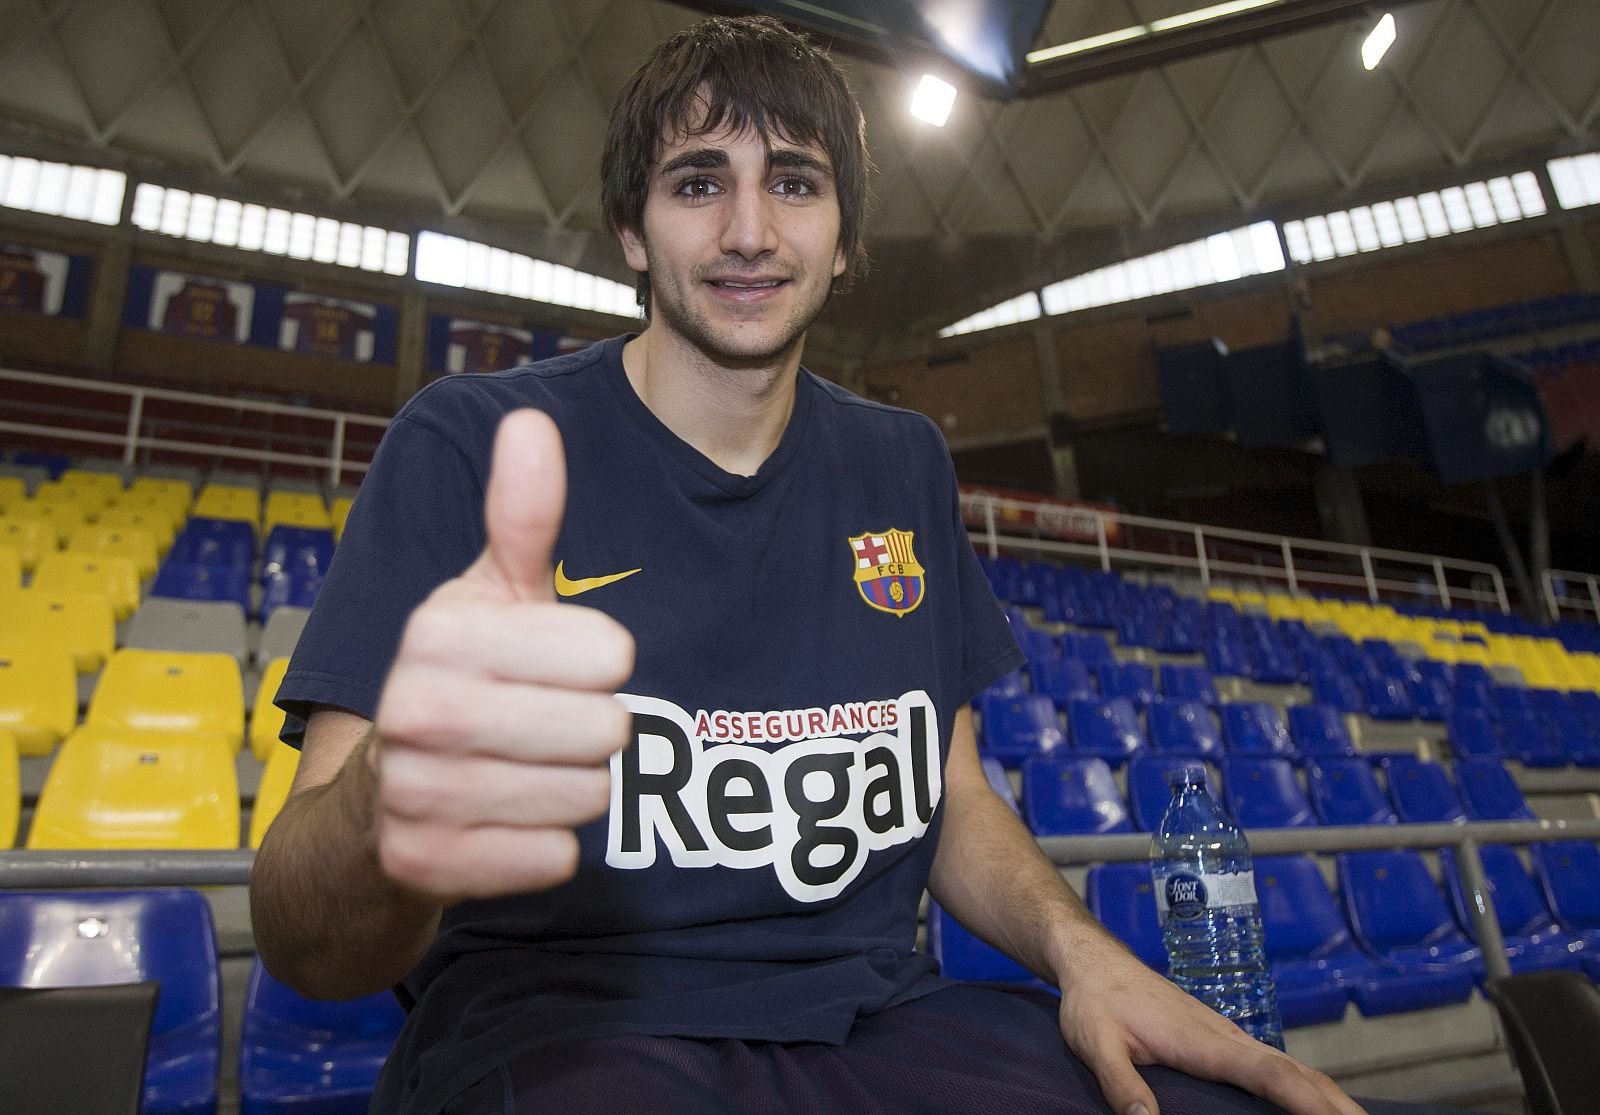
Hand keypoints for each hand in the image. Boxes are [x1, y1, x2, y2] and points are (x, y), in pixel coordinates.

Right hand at [370, 409, 634, 901]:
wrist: (369, 810)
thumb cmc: (455, 683)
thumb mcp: (486, 597)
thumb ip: (520, 518)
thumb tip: (530, 421)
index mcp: (439, 629)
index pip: (610, 655)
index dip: (603, 663)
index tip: (563, 664)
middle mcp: (415, 707)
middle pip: (605, 730)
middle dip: (591, 732)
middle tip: (542, 726)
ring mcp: (411, 791)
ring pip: (585, 797)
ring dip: (571, 788)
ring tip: (520, 770)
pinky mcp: (419, 865)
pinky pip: (551, 859)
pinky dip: (545, 847)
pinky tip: (504, 822)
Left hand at [1055, 938, 1366, 1114]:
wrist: (1093, 961)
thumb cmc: (1095, 1002)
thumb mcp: (1097, 1044)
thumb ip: (1121, 1084)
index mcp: (1204, 1041)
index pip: (1270, 1074)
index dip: (1310, 1101)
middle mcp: (1227, 1036)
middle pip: (1297, 1073)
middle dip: (1339, 1106)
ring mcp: (1228, 1037)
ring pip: (1291, 1069)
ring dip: (1328, 1098)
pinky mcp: (1221, 1041)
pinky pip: (1273, 1067)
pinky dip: (1304, 1087)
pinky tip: (1312, 1106)